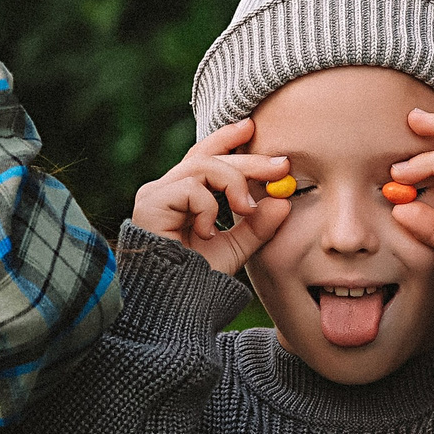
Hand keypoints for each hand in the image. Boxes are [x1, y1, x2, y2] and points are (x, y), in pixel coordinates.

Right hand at [129, 119, 293, 273]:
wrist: (174, 305)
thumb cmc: (197, 279)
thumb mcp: (236, 248)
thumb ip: (257, 225)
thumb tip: (283, 201)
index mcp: (182, 196)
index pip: (204, 156)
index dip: (226, 139)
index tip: (252, 128)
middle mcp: (165, 190)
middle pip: (209, 158)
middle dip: (248, 159)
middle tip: (280, 165)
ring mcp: (155, 194)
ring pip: (203, 167)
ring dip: (234, 183)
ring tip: (246, 209)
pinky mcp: (150, 203)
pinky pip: (191, 189)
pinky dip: (209, 207)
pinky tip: (207, 232)